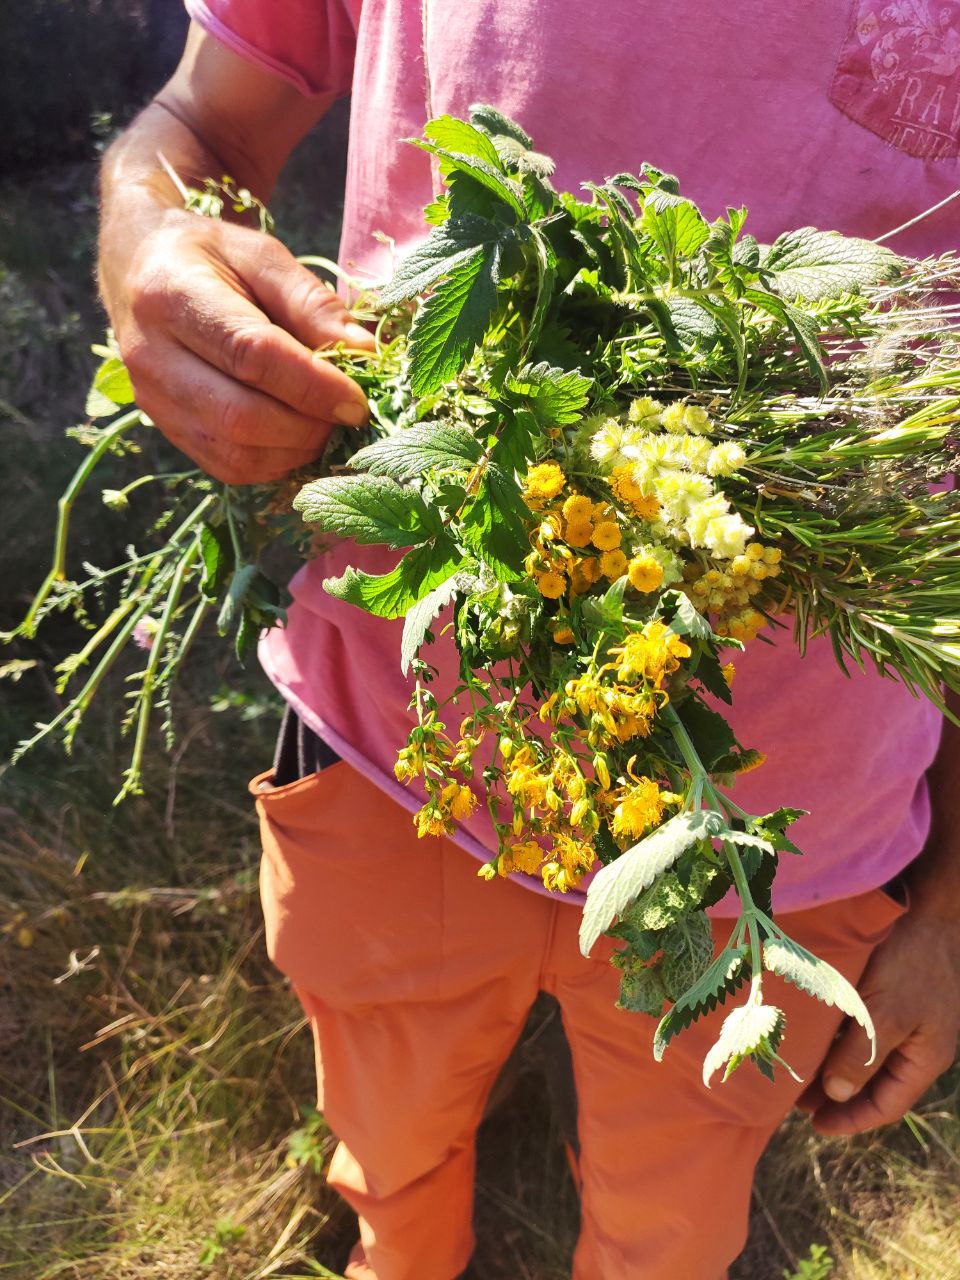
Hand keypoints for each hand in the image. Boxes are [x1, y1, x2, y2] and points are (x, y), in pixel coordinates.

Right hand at [102, 210, 375, 483]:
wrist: (140, 269)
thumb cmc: (212, 258)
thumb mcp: (264, 257)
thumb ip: (314, 305)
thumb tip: (367, 356)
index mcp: (172, 295)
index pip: (252, 355)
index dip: (314, 386)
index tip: (359, 399)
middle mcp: (152, 356)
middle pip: (241, 416)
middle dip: (309, 426)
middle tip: (347, 415)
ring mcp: (154, 402)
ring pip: (236, 453)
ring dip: (296, 450)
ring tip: (325, 423)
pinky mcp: (169, 431)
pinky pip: (229, 467)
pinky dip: (276, 461)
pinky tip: (297, 436)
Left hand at [797, 904, 959, 1133]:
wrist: (926, 903)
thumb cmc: (912, 958)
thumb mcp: (885, 1013)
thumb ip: (861, 1056)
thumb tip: (836, 1094)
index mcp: (926, 1055)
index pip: (887, 1103)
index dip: (852, 1119)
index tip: (816, 1126)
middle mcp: (916, 1040)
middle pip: (873, 1081)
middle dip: (836, 1094)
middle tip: (796, 1100)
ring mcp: (903, 1014)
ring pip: (862, 1052)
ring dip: (831, 1063)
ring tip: (795, 1069)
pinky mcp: (888, 990)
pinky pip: (858, 1024)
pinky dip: (834, 1034)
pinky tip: (808, 1031)